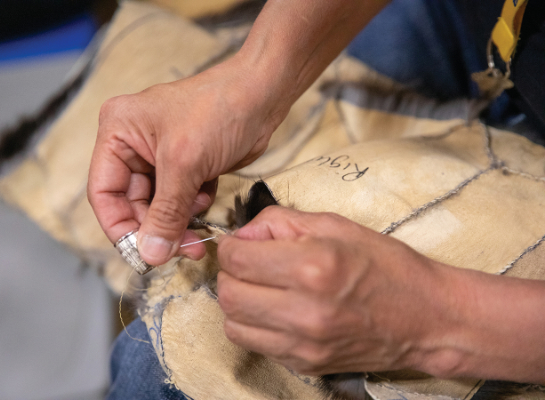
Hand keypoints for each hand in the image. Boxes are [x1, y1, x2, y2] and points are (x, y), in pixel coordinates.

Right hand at [87, 59, 288, 264]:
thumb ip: (166, 213)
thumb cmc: (220, 108)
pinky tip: (207, 195)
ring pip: (158, 207)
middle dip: (156, 229)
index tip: (139, 253)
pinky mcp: (185, 166)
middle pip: (132, 204)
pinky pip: (179, 202)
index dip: (119, 226)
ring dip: (177, 223)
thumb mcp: (185, 163)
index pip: (103, 191)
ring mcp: (160, 157)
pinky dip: (193, 208)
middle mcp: (134, 144)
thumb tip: (151, 253)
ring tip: (197, 229)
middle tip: (180, 249)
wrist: (262, 96)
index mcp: (118, 131)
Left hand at [217, 206, 459, 375]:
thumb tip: (243, 234)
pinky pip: (255, 345)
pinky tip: (274, 309)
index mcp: (314, 267)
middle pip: (229, 294)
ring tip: (260, 288)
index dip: (232, 246)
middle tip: (249, 263)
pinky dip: (253, 325)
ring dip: (238, 302)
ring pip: (234, 325)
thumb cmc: (387, 265)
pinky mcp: (305, 365)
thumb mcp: (336, 226)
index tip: (242, 243)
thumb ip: (281, 221)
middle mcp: (305, 311)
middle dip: (230, 273)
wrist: (428, 319)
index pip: (239, 260)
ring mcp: (304, 345)